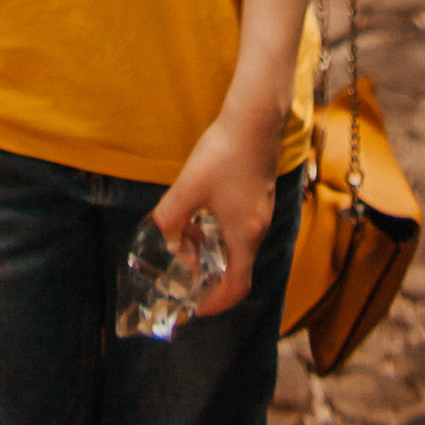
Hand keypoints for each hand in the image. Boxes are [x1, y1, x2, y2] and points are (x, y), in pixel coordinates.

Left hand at [148, 107, 279, 322]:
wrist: (255, 118)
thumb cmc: (224, 153)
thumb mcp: (190, 187)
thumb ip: (171, 216)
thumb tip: (162, 237)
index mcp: (245, 235)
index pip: (237, 287)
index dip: (217, 302)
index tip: (196, 306)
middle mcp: (258, 228)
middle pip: (238, 267)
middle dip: (210, 274)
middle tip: (185, 270)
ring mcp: (262, 211)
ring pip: (238, 245)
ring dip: (213, 249)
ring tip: (187, 237)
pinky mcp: (260, 194)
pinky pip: (241, 227)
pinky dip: (221, 231)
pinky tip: (202, 212)